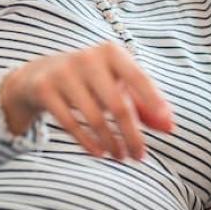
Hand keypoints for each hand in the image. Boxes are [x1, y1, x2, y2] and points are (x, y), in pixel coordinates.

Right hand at [0, 42, 173, 160]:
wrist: (40, 73)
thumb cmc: (91, 80)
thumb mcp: (117, 83)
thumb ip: (144, 104)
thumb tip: (170, 127)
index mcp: (111, 53)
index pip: (138, 77)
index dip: (154, 101)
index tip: (167, 125)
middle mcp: (88, 59)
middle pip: (118, 105)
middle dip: (132, 135)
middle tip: (140, 157)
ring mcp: (63, 73)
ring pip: (95, 118)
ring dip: (111, 142)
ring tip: (121, 157)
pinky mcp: (44, 89)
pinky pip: (70, 123)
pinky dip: (88, 142)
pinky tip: (100, 153)